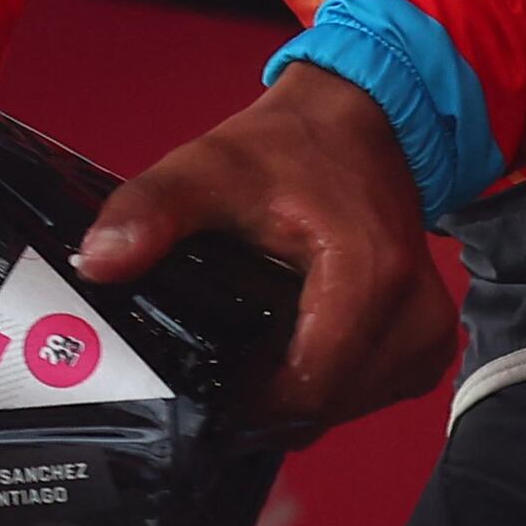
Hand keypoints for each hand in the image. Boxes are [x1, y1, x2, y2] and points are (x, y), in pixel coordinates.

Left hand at [71, 63, 462, 435]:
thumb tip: (96, 262)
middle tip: (221, 373)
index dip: (252, 405)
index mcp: (368, 276)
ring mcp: (428, 327)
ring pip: (356, 404)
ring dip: (304, 394)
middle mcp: (412, 309)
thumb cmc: (289, 146)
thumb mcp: (206, 168)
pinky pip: (378, 387)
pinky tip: (295, 351)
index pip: (311, 387)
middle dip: (273, 402)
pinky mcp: (429, 334)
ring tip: (255, 358)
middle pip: (332, 404)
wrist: (358, 120)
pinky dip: (335, 381)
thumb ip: (151, 211)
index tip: (206, 396)